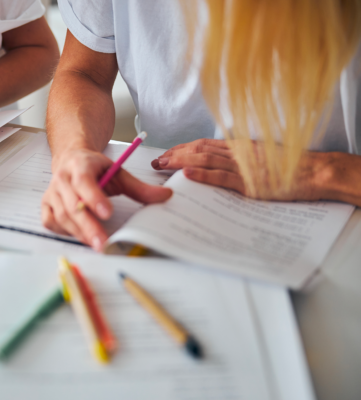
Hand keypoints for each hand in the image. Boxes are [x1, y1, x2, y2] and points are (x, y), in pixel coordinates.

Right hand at [42, 147, 172, 250]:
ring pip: (62, 217)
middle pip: (72, 206)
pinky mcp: (46, 205)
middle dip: (88, 226)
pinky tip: (78, 235)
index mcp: (80, 166)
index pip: (84, 182)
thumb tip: (165, 196)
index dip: (94, 198)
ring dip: (79, 233)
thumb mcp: (118, 172)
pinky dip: (64, 231)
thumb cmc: (95, 167)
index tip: (107, 213)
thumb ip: (139, 187)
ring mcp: (52, 193)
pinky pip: (51, 222)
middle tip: (103, 243)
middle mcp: (62, 179)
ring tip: (97, 244)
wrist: (72, 159)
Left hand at [151, 138, 332, 200]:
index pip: (204, 144)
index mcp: (240, 147)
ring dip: (180, 162)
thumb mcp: (259, 159)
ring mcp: (243, 167)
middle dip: (174, 155)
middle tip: (156, 161)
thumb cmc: (289, 168)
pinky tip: (188, 175)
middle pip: (199, 150)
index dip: (182, 148)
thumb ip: (239, 160)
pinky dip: (203, 175)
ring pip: (205, 160)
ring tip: (163, 165)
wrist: (316, 172)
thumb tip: (218, 164)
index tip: (166, 153)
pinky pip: (222, 177)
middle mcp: (238, 153)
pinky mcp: (249, 182)